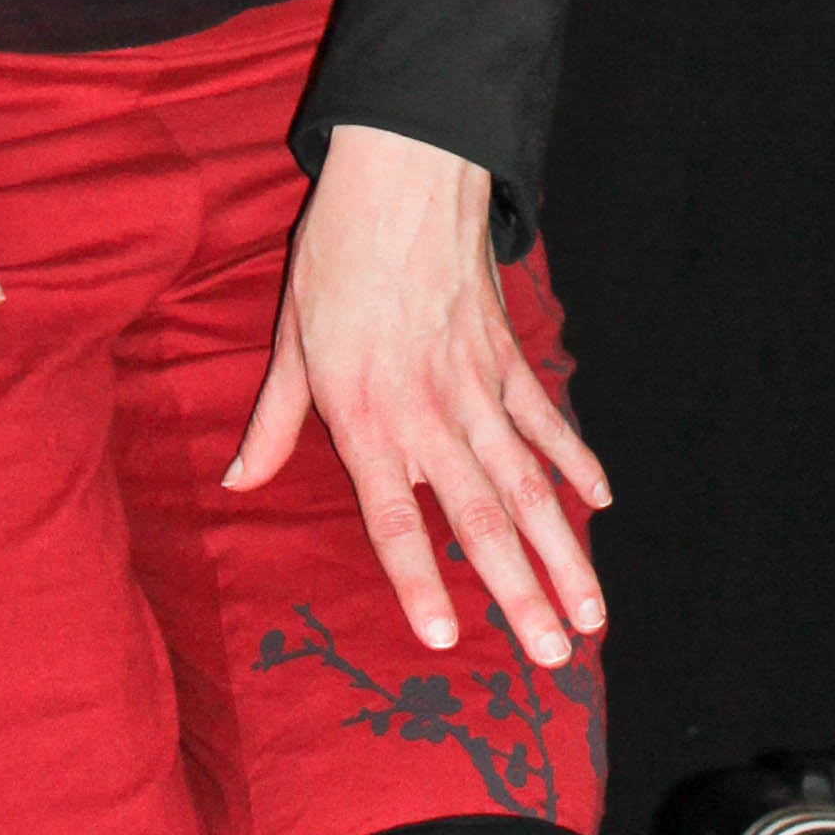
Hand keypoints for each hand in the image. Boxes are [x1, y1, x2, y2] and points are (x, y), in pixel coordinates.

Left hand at [224, 123, 609, 666]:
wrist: (401, 175)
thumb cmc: (335, 255)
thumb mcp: (291, 337)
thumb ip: (274, 421)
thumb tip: (236, 482)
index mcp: (365, 412)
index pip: (394, 514)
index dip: (417, 578)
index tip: (444, 639)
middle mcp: (427, 410)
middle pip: (479, 517)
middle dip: (518, 593)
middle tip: (550, 659)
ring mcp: (477, 385)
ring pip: (527, 483)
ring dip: (562, 552)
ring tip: (591, 616)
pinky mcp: (508, 355)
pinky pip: (546, 419)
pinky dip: (575, 462)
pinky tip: (598, 505)